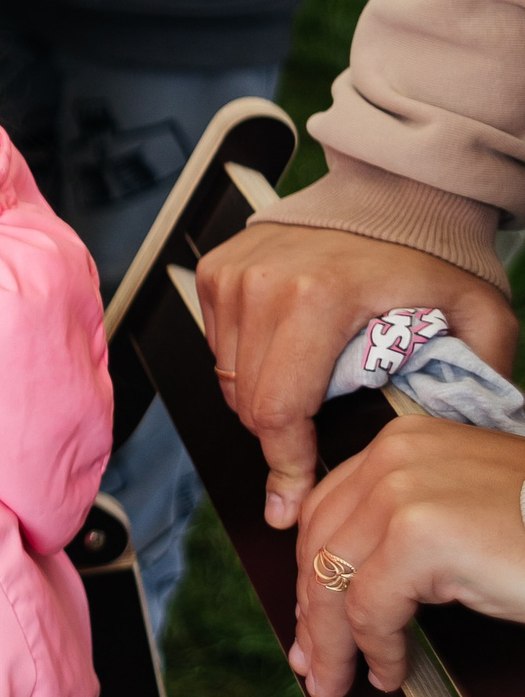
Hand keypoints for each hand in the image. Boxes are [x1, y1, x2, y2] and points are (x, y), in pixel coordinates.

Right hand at [196, 223, 515, 527]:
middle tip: (317, 440)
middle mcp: (265, 283)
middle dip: (279, 436)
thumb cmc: (431, 257)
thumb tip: (450, 447)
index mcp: (320, 297)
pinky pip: (220, 346)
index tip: (290, 501)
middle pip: (248, 402)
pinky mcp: (218, 270)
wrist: (394, 196)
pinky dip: (249, 361)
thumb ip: (471, 382)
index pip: (278, 409)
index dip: (286, 465)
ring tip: (313, 383)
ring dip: (264, 396)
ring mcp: (235, 275)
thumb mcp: (477, 319)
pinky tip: (291, 349)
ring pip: (229, 379)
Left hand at [290, 415, 524, 696]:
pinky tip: (390, 672)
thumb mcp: (463, 512)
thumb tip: (345, 584)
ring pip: (334, 580)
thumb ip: (403, 526)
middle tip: (311, 662)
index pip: (327, 511)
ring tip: (337, 681)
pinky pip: (371, 607)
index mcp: (401, 444)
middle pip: (320, 545)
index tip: (308, 616)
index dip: (311, 570)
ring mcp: (403, 493)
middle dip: (311, 611)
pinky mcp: (420, 537)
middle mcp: (394, 457)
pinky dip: (376, 649)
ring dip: (333, 642)